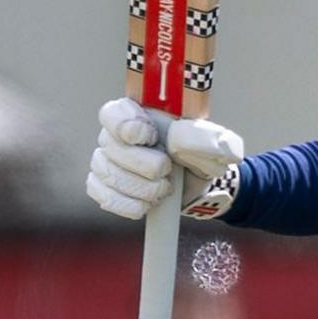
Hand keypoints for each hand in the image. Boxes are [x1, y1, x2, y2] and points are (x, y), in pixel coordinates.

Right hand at [86, 98, 243, 219]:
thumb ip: (206, 138)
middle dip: (144, 164)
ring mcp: (105, 162)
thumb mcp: (208, 143)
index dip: (128, 126)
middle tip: (166, 170)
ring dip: (142, 188)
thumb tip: (214, 145)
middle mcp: (114, 136)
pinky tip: (149, 203)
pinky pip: (106, 198)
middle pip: (112, 147)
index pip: (113, 113)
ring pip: (110, 175)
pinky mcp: (102, 187)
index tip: (153, 137)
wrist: (193, 185)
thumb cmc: (197, 155)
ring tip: (164, 189)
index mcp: (136, 113)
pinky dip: (132, 205)